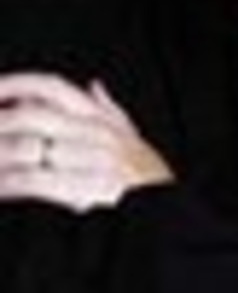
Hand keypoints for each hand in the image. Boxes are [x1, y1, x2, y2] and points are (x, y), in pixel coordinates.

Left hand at [0, 72, 173, 211]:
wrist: (166, 209)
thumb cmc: (145, 175)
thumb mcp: (131, 133)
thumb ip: (109, 107)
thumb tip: (93, 84)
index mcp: (98, 116)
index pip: (53, 87)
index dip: (19, 83)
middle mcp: (92, 132)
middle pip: (33, 115)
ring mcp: (88, 159)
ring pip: (29, 146)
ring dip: (0, 151)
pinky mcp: (82, 188)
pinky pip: (35, 180)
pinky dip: (9, 183)